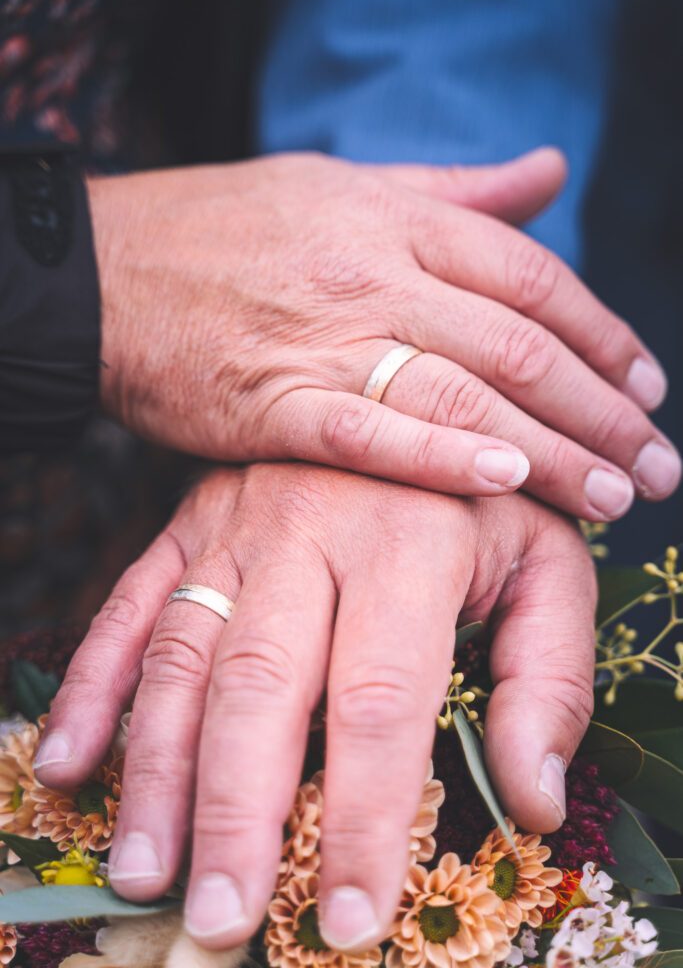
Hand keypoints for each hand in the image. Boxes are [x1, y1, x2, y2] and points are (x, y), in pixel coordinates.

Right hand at [36, 464, 596, 951]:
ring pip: (184, 652)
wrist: (411, 392)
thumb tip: (533, 800)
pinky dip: (95, 685)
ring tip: (147, 866)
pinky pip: (129, 604)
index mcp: (411, 539)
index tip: (350, 915)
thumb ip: (551, 678)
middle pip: (263, 683)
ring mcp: (236, 522)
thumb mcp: (550, 564)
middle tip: (223, 915)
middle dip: (240, 810)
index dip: (365, 817)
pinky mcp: (188, 523)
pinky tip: (72, 762)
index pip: (382, 700)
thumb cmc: (489, 497)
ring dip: (158, 767)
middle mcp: (311, 527)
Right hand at [89, 149, 678, 520]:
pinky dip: (442, 460)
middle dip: (600, 410)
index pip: (531, 276)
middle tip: (656, 464)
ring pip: (462, 397)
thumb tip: (548, 171)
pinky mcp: (273, 403)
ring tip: (613, 497)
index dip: (602, 334)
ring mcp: (323, 339)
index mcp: (395, 216)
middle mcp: (372, 272)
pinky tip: (506, 486)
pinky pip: (371, 435)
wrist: (102, 269)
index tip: (648, 385)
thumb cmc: (225, 226)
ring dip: (550, 452)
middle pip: (517, 346)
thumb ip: (454, 187)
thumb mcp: (343, 182)